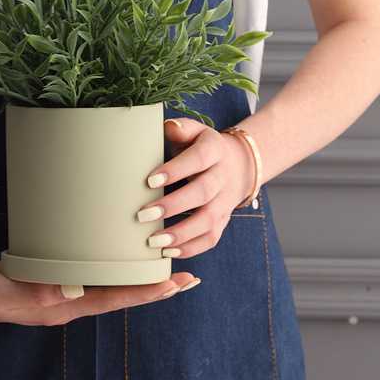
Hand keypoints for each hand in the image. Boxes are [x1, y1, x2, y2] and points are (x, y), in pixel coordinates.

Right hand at [0, 257, 200, 325]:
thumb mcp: (0, 292)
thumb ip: (31, 292)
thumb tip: (70, 289)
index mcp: (62, 308)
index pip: (112, 300)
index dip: (144, 292)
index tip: (174, 284)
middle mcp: (71, 301)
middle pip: (120, 294)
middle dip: (154, 285)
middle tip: (188, 274)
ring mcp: (65, 290)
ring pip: (110, 283)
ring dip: (138, 274)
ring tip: (165, 261)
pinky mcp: (57, 275)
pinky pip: (92, 271)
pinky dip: (112, 263)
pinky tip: (120, 249)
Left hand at [135, 117, 255, 259]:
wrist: (236, 164)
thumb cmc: (199, 146)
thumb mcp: (193, 131)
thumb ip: (180, 129)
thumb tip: (168, 127)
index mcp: (214, 149)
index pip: (197, 159)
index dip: (176, 170)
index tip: (149, 181)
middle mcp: (223, 176)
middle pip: (202, 193)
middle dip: (172, 206)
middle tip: (143, 215)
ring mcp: (226, 201)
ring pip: (208, 221)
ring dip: (180, 233)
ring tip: (153, 241)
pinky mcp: (224, 221)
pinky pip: (211, 238)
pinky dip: (191, 248)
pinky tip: (168, 252)